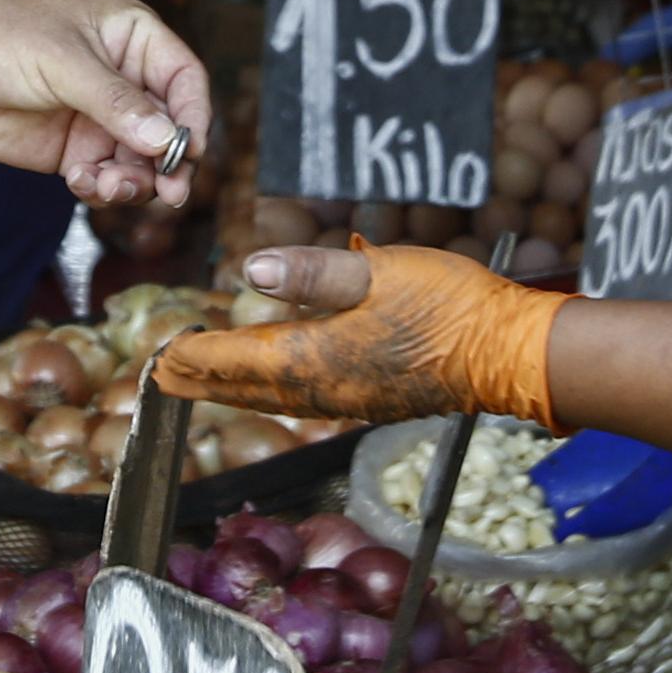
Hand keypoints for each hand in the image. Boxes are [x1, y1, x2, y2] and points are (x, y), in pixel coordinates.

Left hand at [0, 0, 209, 208]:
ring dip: (135, 181)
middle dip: (170, 162)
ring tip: (109, 188)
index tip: (189, 151)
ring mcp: (102, 118)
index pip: (184, 78)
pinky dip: (102, 187)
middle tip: (171, 194)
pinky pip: (108, 177)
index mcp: (133, 37)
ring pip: (142, 160)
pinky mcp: (78, 150)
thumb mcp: (61, 61)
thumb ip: (114, 102)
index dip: (193, 115)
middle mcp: (125, 79)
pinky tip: (79, 181)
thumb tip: (165, 140)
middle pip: (170, 128)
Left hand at [151, 238, 565, 427]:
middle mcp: (326, 390)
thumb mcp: (378, 272)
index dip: (196, 357)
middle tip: (162, 377)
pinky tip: (275, 381)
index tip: (160, 356)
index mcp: (317, 360)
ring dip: (234, 388)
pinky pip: (304, 399)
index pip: (237, 361)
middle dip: (202, 382)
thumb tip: (252, 272)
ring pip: (274, 396)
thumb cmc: (451, 307)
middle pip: (247, 388)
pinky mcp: (374, 398)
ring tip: (204, 382)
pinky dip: (272, 390)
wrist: (511, 353)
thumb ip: (313, 274)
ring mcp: (352, 400)